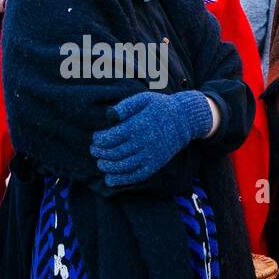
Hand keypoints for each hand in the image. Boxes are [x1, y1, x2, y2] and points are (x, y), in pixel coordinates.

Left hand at [91, 90, 213, 186]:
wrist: (184, 120)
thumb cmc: (160, 107)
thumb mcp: (144, 99)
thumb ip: (125, 106)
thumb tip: (108, 115)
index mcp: (139, 125)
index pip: (111, 137)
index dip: (99, 140)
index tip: (95, 138)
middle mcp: (144, 142)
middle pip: (115, 153)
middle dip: (100, 153)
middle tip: (94, 150)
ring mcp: (151, 155)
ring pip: (124, 166)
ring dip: (108, 167)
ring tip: (100, 163)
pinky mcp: (155, 164)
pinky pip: (136, 176)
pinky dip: (121, 179)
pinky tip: (110, 179)